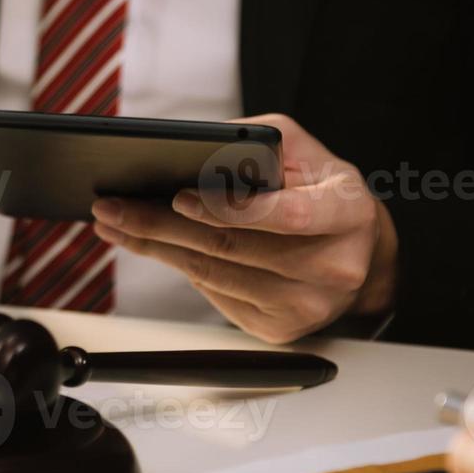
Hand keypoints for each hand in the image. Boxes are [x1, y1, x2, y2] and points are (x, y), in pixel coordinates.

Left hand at [89, 113, 396, 343]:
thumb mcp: (303, 151)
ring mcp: (306, 305)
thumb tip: (189, 153)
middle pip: (233, 248)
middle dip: (161, 225)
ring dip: (156, 248)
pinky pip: (215, 295)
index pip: (287, 214)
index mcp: (347, 213)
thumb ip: (253, 143)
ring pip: (214, 275)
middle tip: (113, 207)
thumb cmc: (322, 190)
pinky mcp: (280, 329)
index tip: (179, 196)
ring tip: (116, 223)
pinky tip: (152, 246)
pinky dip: (179, 266)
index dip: (231, 208)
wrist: (359, 251)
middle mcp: (333, 266)